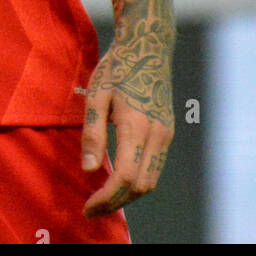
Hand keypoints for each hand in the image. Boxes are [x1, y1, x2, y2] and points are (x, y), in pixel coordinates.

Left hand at [80, 29, 173, 218]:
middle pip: (141, 186)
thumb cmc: (117, 67)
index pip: (124, 177)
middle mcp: (157, 134)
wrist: (148, 47)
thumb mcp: (97, 94)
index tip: (87, 207)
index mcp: (137, 125)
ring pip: (151, 180)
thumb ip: (93, 132)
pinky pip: (155, 167)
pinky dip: (138, 181)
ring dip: (128, 195)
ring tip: (103, 198)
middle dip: (116, 203)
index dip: (105, 198)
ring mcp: (166, 134)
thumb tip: (89, 170)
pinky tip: (119, 179)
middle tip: (92, 209)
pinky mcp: (168, 132)